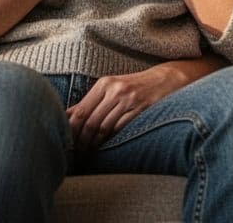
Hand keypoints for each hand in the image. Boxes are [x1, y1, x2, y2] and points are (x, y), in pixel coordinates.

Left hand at [67, 62, 197, 149]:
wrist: (166, 79)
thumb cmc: (135, 86)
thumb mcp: (112, 88)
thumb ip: (91, 102)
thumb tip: (67, 115)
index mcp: (105, 84)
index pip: (81, 111)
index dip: (71, 129)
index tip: (66, 140)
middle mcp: (115, 90)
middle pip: (91, 121)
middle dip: (81, 140)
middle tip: (76, 152)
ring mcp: (129, 100)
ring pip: (104, 127)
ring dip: (94, 143)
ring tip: (88, 152)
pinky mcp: (142, 110)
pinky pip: (121, 129)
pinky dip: (110, 140)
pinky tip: (105, 147)